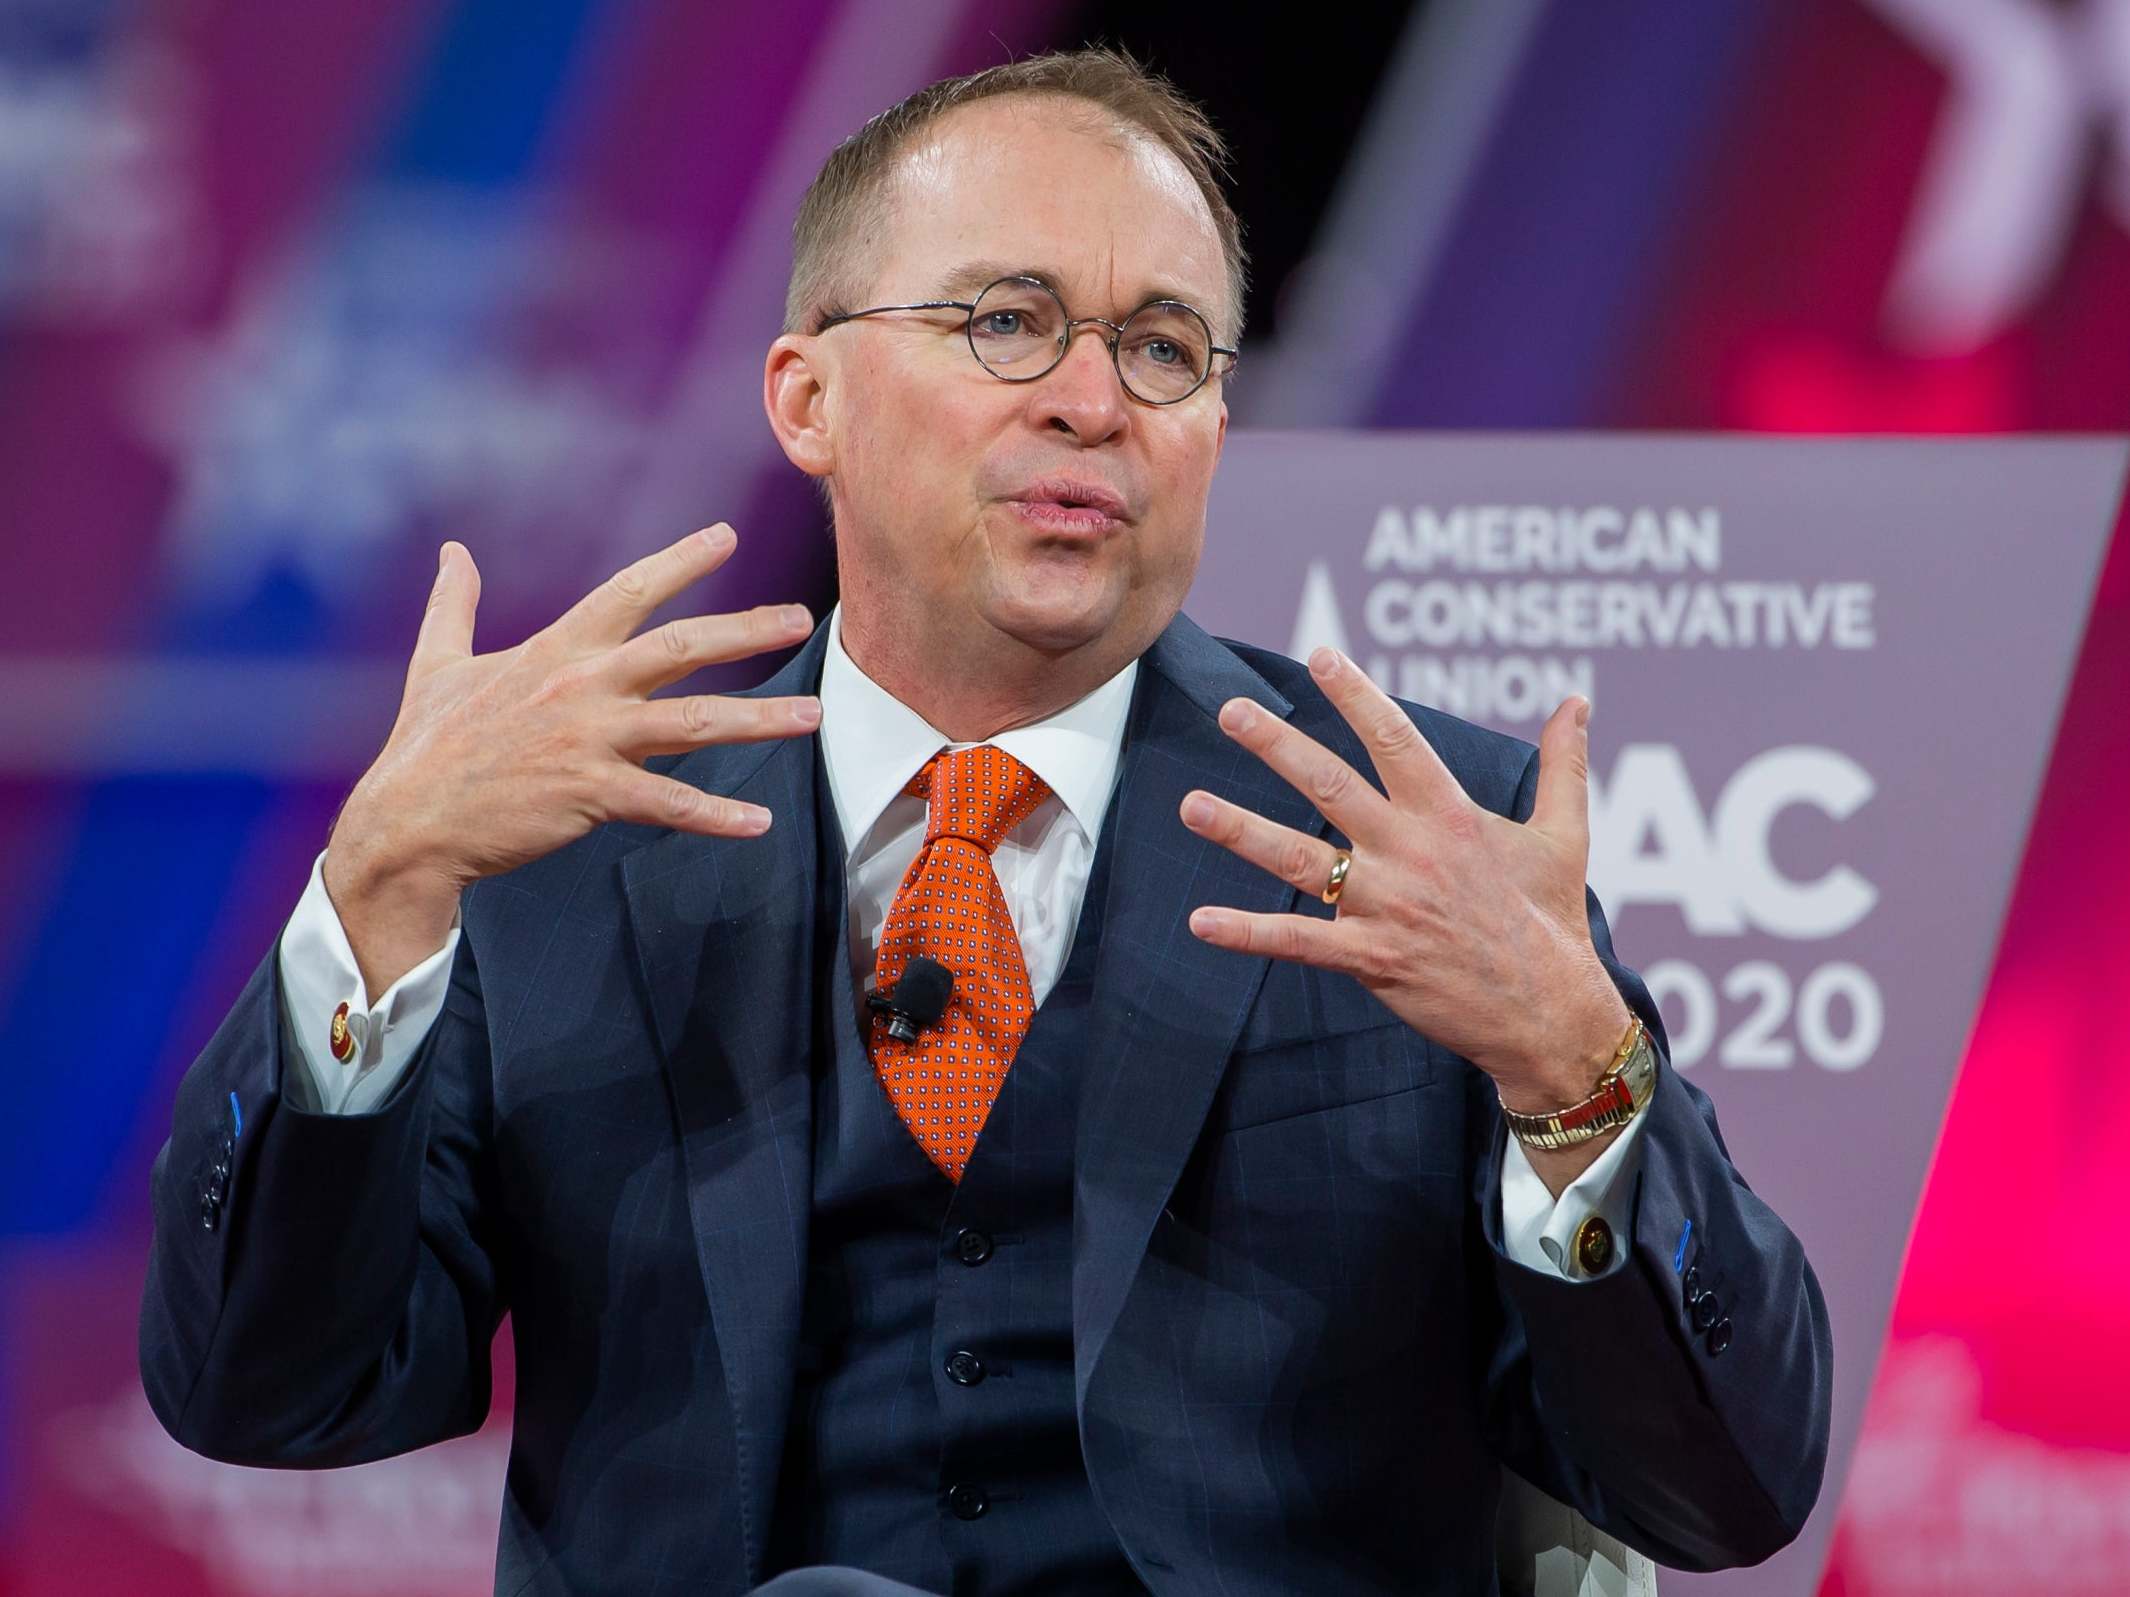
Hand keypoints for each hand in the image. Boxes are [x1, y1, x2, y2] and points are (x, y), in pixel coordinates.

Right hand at [324, 525, 818, 995]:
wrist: (407, 823)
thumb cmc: (425, 746)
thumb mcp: (434, 663)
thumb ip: (454, 604)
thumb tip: (453, 552)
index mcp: (553, 651)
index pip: (628, 592)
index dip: (680, 561)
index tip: (725, 537)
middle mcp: (581, 686)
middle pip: (680, 646)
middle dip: (746, 629)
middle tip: (800, 618)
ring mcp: (590, 740)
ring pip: (693, 722)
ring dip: (759, 719)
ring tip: (813, 716)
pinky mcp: (591, 794)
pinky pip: (668, 803)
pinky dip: (716, 816)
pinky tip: (760, 822)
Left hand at [1178, 647, 1628, 1111]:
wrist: (1551, 1016)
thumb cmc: (1553, 923)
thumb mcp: (1565, 836)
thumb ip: (1562, 765)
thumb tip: (1577, 702)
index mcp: (1450, 816)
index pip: (1397, 740)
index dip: (1357, 697)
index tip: (1321, 656)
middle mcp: (1411, 853)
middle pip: (1331, 786)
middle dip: (1277, 745)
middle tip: (1230, 709)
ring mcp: (1387, 906)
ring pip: (1301, 859)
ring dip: (1241, 831)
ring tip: (1190, 805)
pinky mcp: (1372, 958)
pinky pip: (1298, 942)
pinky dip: (1249, 933)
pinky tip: (1200, 923)